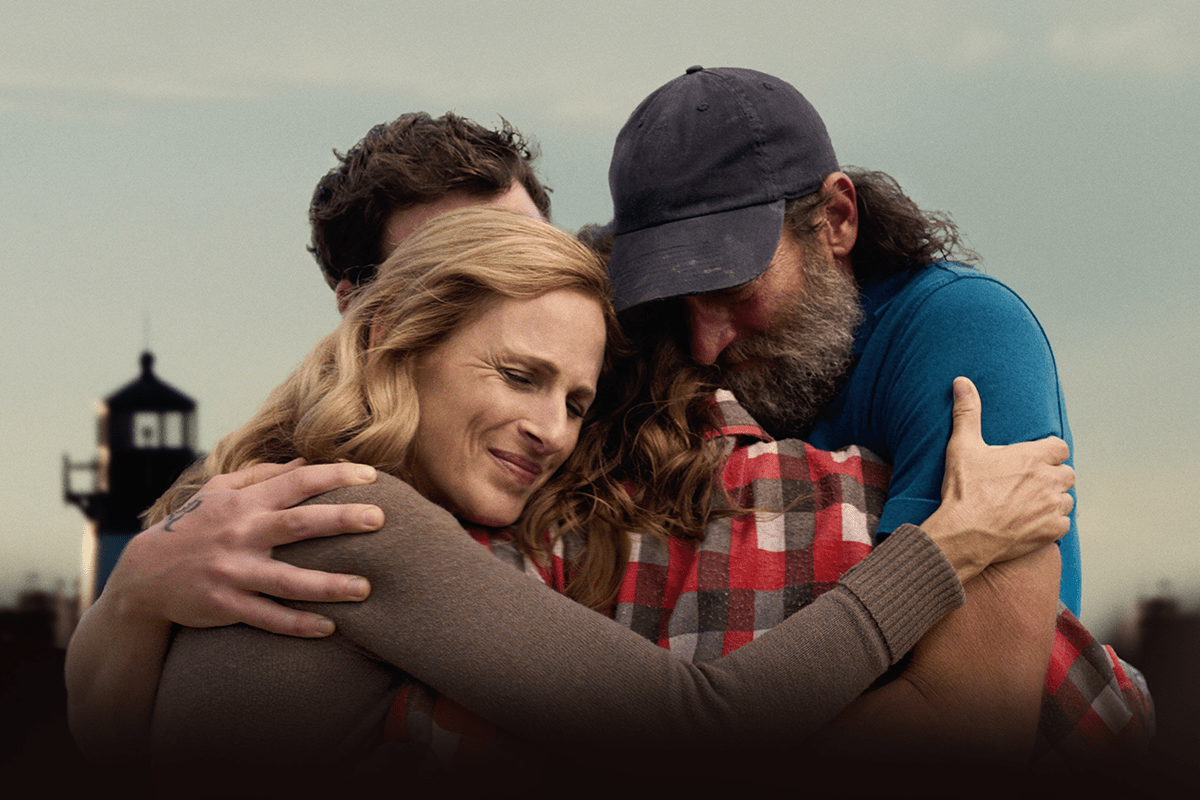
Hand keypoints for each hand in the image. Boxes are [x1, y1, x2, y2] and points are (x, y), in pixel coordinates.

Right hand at [107, 459, 383, 636]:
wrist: (143, 575)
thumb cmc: (191, 527)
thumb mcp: (217, 492)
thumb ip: (261, 475)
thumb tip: (303, 461)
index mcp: (244, 503)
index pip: (296, 482)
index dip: (334, 475)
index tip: (371, 476)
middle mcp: (241, 534)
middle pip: (299, 524)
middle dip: (341, 520)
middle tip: (380, 519)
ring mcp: (233, 571)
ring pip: (287, 580)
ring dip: (328, 585)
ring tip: (366, 588)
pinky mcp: (225, 604)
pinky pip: (267, 617)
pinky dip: (297, 624)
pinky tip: (330, 628)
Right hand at [921, 377, 1073, 582]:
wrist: (965, 533)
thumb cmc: (964, 489)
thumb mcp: (962, 446)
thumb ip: (967, 412)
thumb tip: (962, 382)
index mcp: (1034, 457)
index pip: (1060, 448)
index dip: (1048, 453)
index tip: (1032, 460)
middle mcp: (1050, 480)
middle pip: (1067, 474)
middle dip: (1052, 477)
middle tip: (1028, 484)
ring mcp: (1053, 507)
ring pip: (1067, 499)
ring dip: (1053, 500)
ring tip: (1030, 504)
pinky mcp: (1053, 530)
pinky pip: (1063, 523)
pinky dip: (1051, 523)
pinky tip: (1032, 523)